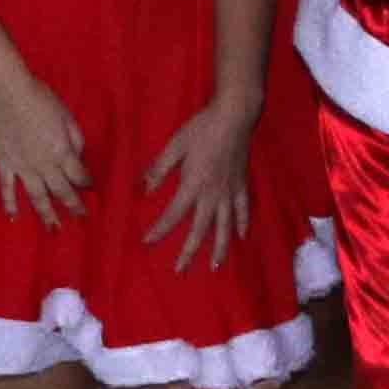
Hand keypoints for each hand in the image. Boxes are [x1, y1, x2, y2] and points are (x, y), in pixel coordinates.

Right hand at [0, 68, 89, 220]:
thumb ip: (75, 138)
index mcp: (63, 152)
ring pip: (37, 197)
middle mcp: (45, 165)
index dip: (87, 184)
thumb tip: (78, 156)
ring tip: (54, 230)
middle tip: (81, 219)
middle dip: (73, 206)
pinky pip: (7, 188)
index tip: (92, 190)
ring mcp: (23, 167)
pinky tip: (13, 217)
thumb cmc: (40, 98)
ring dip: (47, 215)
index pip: (79, 175)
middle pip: (62, 191)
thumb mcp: (67, 115)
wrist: (7, 92)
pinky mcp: (4, 163)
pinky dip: (10, 203)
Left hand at [143, 93, 258, 262]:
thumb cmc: (202, 128)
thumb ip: (160, 168)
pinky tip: (241, 237)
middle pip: (199, 230)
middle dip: (188, 252)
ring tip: (215, 266)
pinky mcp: (242, 186)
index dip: (159, 230)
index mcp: (193, 185)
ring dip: (219, 249)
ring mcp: (230, 192)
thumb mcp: (175, 145)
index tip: (147, 242)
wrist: (235, 117)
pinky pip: (244, 211)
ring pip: (225, 227)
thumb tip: (144, 188)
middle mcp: (212, 195)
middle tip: (180, 271)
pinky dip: (242, 225)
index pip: (173, 215)